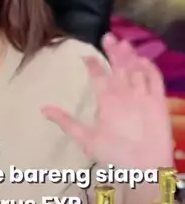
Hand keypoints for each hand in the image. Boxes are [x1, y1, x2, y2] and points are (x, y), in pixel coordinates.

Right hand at [42, 33, 174, 168]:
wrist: (146, 167)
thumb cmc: (114, 154)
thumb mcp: (86, 140)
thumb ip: (65, 122)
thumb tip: (43, 108)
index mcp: (106, 100)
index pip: (97, 75)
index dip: (91, 64)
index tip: (86, 56)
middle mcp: (125, 92)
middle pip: (118, 65)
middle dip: (112, 50)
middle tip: (107, 36)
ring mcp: (144, 95)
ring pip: (136, 68)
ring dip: (129, 54)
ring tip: (123, 43)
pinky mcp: (159, 100)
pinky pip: (155, 78)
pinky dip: (149, 66)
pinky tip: (143, 60)